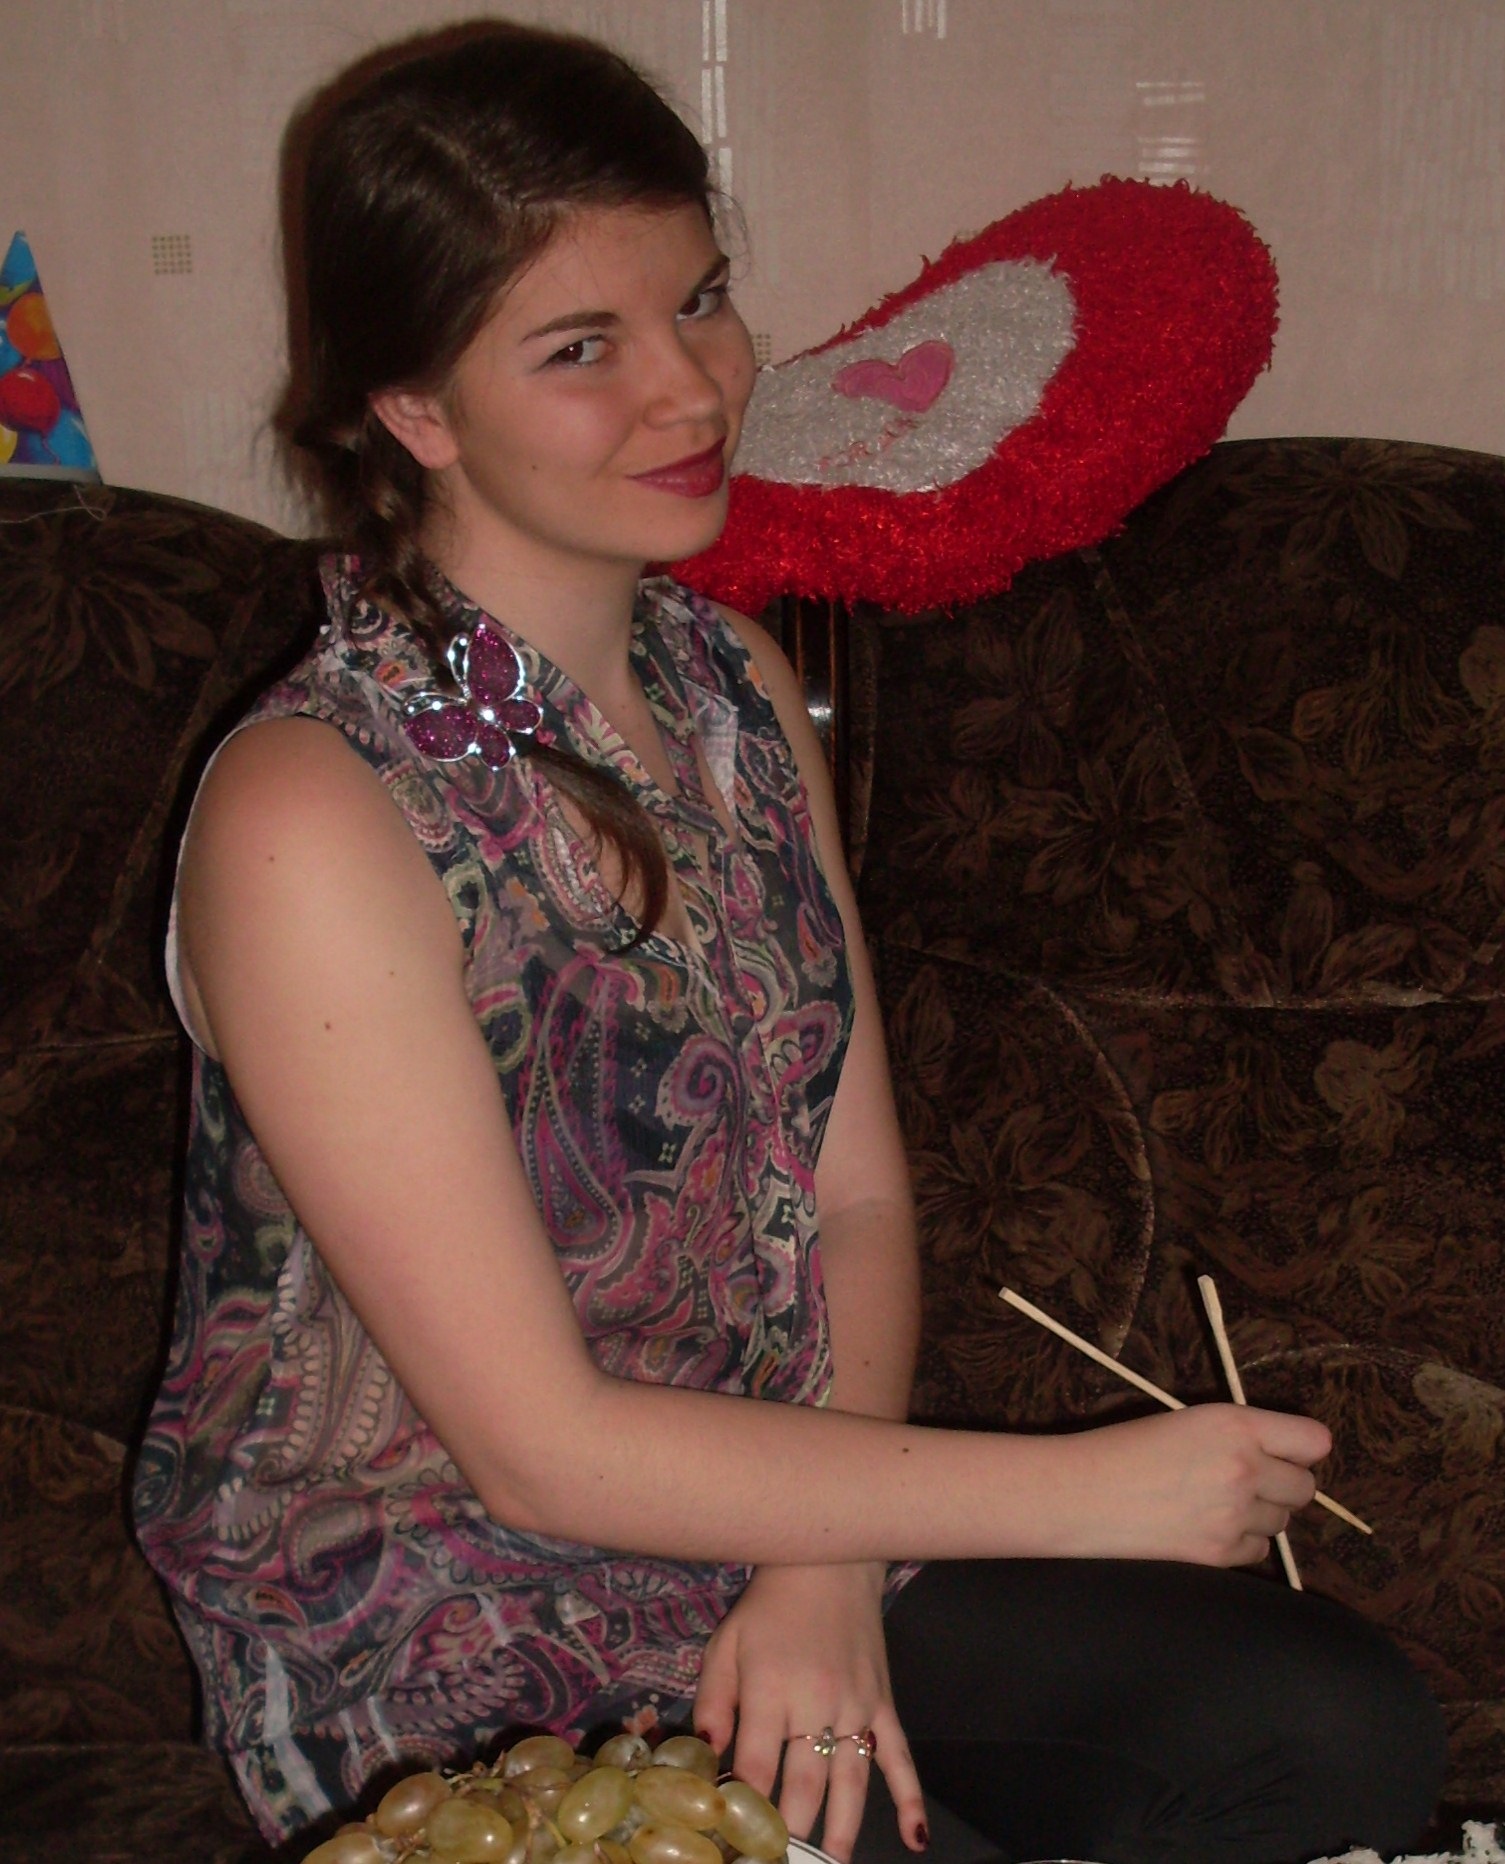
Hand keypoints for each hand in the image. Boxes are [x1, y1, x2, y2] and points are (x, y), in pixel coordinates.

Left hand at [693, 1563, 926, 1861]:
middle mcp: (815, 1703)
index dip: (743, 1807)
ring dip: (841, 1830)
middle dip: (790, 1831)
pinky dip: (910, 1798)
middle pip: (803, 1784)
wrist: (828, 1561)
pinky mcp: (884, 1703)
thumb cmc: (770, 1606)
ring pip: (850, 1782)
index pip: (755, 1765)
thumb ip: (713, 1699)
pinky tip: (914, 1838)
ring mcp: (856, 1706)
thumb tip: (706, 1753)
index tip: (735, 1840)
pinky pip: (899, 1756)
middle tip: (782, 1863)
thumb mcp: (727, 1642)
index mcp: (770, 1689)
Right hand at [1069, 1403, 1329, 1565]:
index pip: (1315, 1440)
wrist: (1083, 1492)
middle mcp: (1245, 1468)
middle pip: (1306, 1486)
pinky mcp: (1221, 1552)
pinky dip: (1242, 1541)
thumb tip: (1285, 1457)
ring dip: (1262, 1514)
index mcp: (1236, 1425)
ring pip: (1284, 1521)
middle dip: (1283, 1484)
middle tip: (1248, 1480)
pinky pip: (1260, 1550)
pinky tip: (1208, 1526)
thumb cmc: (1127, 1446)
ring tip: (1219, 1502)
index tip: (1285, 1452)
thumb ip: (1242, 1434)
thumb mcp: (1191, 1421)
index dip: (1301, 1448)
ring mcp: (1236, 1515)